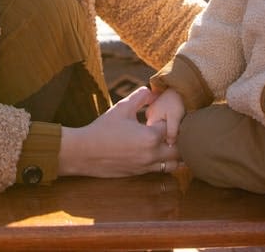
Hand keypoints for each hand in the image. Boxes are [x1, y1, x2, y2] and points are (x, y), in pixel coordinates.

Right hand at [58, 87, 180, 177]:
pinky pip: (162, 170)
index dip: (172, 119)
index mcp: (150, 137)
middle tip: (172, 128)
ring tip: (169, 142)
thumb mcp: (122, 107)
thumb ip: (140, 96)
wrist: (84, 152)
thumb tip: (153, 91)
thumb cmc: (103, 128)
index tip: (166, 113)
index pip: (174, 127)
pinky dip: (165, 162)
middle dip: (179, 138)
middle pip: (180, 149)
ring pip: (174, 164)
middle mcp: (152, 154)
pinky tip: (158, 152)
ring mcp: (147, 167)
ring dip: (175, 153)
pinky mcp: (140, 174)